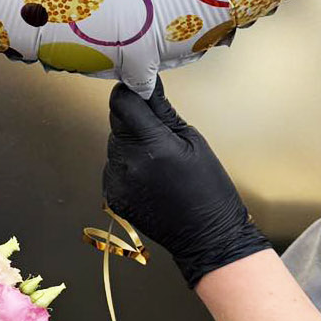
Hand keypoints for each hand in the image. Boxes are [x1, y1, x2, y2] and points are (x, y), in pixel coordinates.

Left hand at [103, 78, 270, 288]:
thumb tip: (147, 85)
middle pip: (117, 123)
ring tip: (158, 162)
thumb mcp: (193, 141)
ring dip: (130, 145)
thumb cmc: (208, 189)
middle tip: (160, 135)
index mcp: (153, 147)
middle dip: (134, 122)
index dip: (130, 93)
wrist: (206, 235)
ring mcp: (116, 183)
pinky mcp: (112, 196)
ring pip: (114, 145)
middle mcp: (128, 164)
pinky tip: (150, 178)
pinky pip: (113, 168)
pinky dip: (127, 167)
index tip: (140, 91)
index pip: (121, 103)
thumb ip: (163, 112)